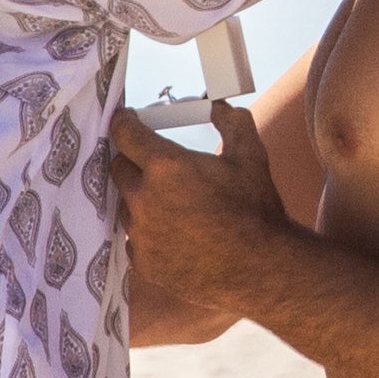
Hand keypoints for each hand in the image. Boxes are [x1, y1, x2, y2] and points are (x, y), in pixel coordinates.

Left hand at [111, 102, 291, 338]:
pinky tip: (175, 236)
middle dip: (133, 162)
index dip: (124, 123)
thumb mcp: (250, 156)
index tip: (128, 121)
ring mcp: (140, 233)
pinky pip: (135, 239)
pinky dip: (149, 233)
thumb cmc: (255, 210)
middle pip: (119, 168)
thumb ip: (232, 122)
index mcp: (165, 166)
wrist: (260, 270)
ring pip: (126, 206)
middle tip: (157, 167)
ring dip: (142, 200)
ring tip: (173, 207)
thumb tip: (219, 107)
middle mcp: (143, 199)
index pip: (124, 133)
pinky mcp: (143, 262)